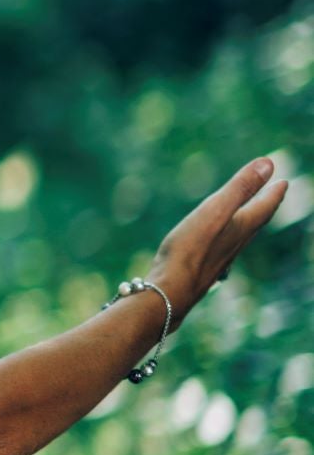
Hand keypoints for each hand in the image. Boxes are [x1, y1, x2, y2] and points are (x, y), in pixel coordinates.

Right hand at [149, 156, 291, 314]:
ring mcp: (220, 258)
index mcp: (240, 227)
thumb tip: (269, 163)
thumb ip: (241, 187)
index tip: (284, 181)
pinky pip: (224, 247)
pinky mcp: (204, 267)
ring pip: (241, 235)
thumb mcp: (215, 210)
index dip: (274, 192)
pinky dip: (229, 237)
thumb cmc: (190, 249)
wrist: (171, 291)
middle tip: (274, 192)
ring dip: (249, 221)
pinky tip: (218, 243)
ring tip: (249, 213)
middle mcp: (235, 243)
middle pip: (256, 221)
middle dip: (265, 205)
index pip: (264, 206)